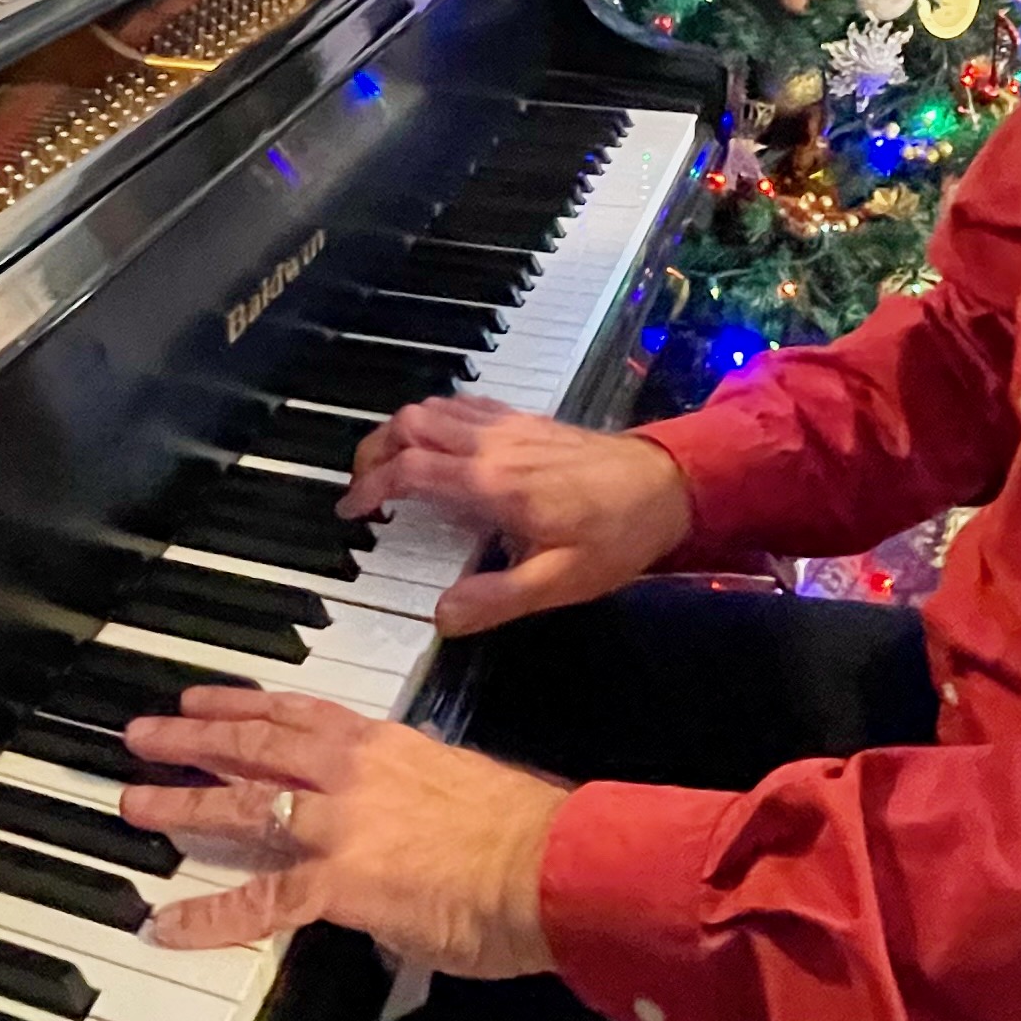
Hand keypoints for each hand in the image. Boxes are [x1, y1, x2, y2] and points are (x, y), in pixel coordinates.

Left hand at [121, 689, 567, 979]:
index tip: (203, 696)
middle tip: (141, 732)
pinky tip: (167, 925)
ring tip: (133, 801)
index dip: (244, 704)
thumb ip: (417, 808)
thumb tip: (406, 838)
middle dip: (191, 736)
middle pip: (254, 744)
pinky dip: (208, 915)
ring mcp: (340, 825)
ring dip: (181, 803)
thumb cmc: (529, 833)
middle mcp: (352, 773)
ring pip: (242, 805)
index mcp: (387, 745)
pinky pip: (259, 901)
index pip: (299, 713)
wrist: (552, 866)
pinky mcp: (340, 883)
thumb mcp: (464, 794)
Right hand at [339, 398, 691, 634]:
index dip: (370, 487)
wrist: (669, 486)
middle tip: (361, 489)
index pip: (409, 469)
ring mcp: (509, 426)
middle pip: (409, 423)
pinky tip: (438, 445)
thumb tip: (441, 616)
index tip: (351, 512)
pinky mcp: (526, 420)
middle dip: (372, 451)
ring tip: (389, 470)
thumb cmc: (616, 536)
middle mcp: (493, 444)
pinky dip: (434, 418)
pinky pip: (464, 403)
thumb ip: (498, 598)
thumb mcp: (560, 582)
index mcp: (492, 483)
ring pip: (432, 407)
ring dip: (399, 432)